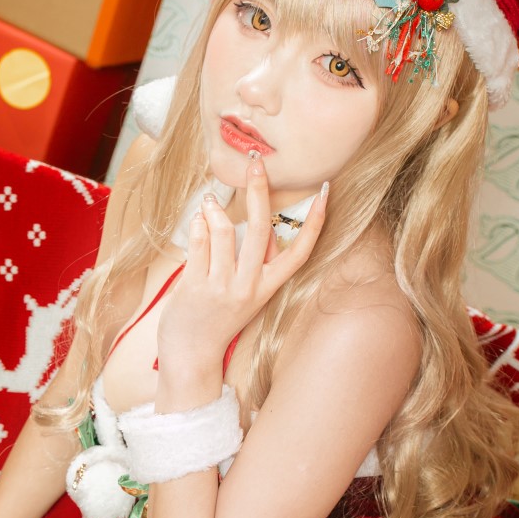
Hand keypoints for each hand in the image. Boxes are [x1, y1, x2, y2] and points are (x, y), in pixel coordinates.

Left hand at [157, 158, 327, 378]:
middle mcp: (249, 286)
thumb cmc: (218, 318)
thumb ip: (253, 259)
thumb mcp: (246, 292)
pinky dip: (198, 225)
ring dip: (214, 209)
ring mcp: (222, 287)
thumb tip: (258, 221)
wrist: (191, 354)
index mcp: (268, 287)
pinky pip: (199, 242)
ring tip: (209, 202)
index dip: (316, 221)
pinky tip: (198, 220)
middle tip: (255, 163)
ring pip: (223, 231)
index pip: (300, 251)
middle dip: (259, 191)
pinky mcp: (196, 286)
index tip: (326, 191)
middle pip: (259, 229)